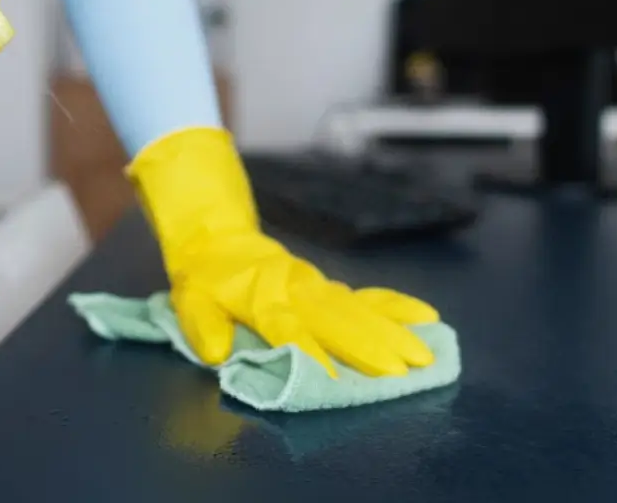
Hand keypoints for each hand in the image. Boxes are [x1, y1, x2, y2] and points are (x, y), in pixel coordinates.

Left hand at [168, 230, 437, 377]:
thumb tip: (217, 353)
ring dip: (392, 331)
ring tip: (425, 352)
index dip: (309, 353)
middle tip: (404, 370)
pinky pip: (366, 297)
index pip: (289, 330)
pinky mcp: (328, 287)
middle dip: (371, 345)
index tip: (334, 377)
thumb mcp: (190, 302)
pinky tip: (426, 317)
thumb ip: (204, 327)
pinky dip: (395, 307)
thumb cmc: (205, 280)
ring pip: (358, 310)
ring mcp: (317, 288)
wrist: (218, 239)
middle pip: (338, 320)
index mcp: (262, 300)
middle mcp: (297, 293)